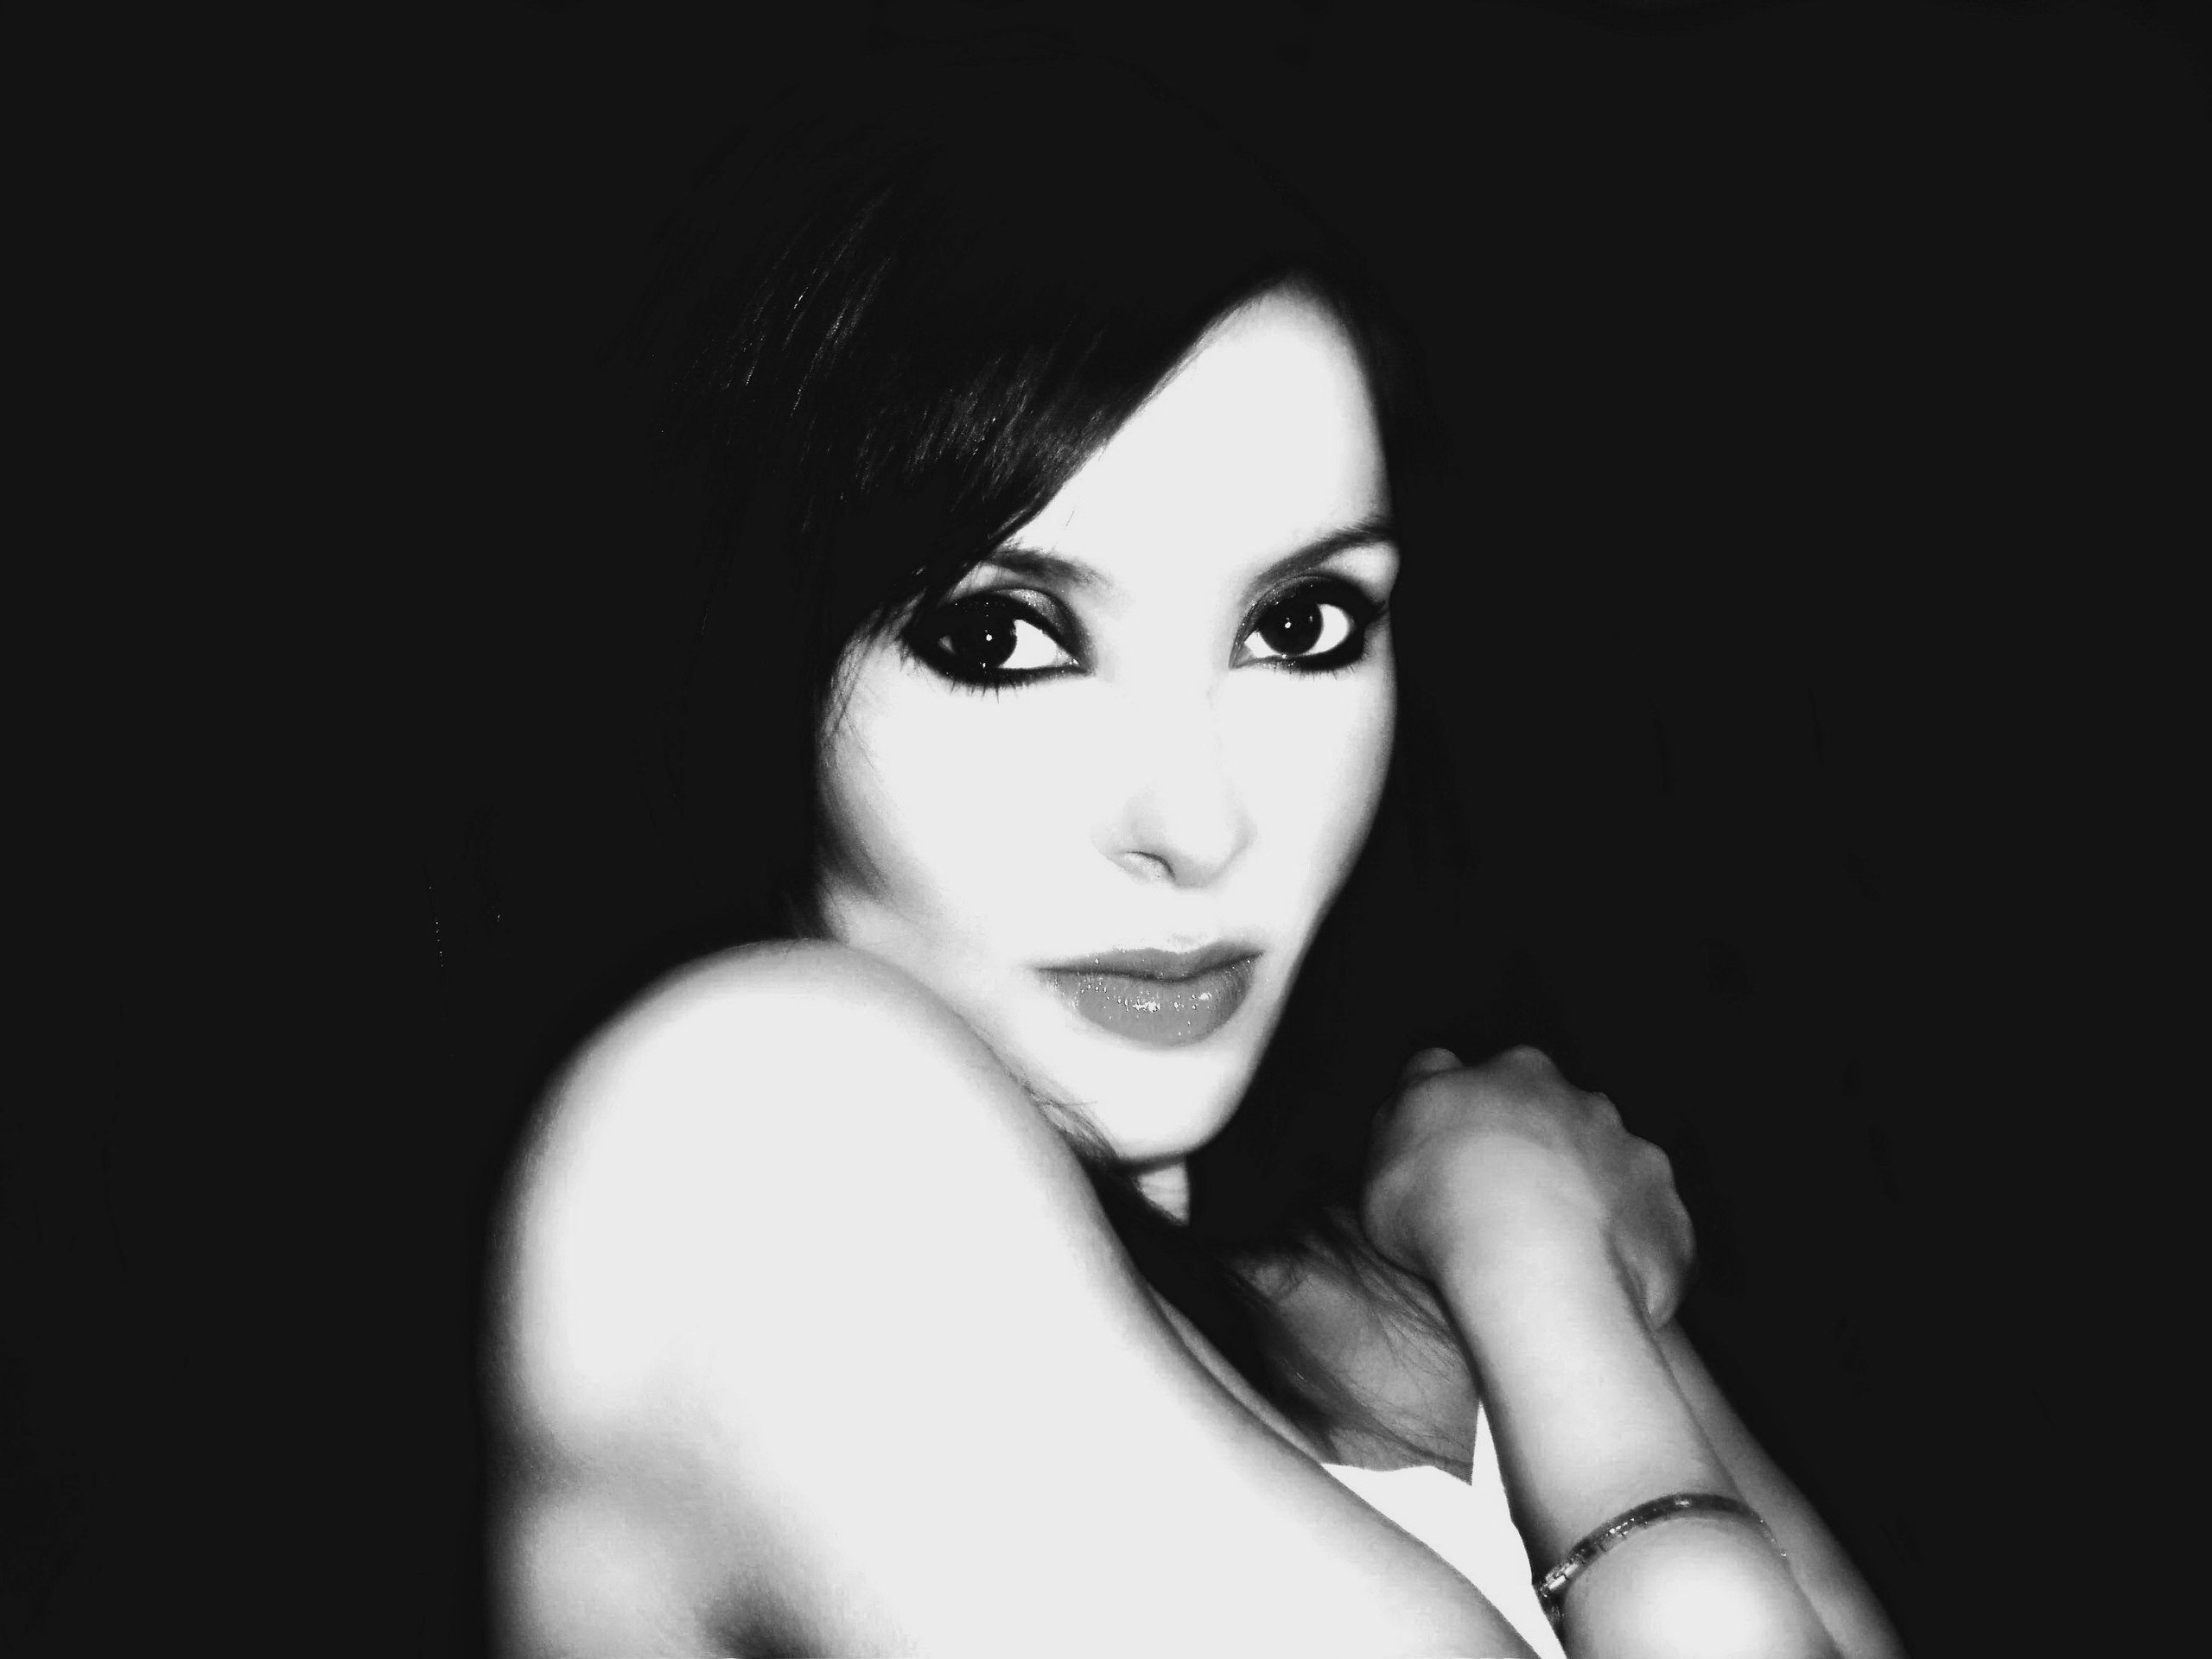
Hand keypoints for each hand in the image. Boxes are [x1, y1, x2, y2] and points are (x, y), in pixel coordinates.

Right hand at [1362, 1046, 1695, 1328]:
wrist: (1536, 1267)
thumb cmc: (1443, 1214)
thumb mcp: (1382, 1164)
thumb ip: (1405, 1126)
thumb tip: (1418, 1108)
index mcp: (1506, 1074)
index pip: (1475, 1078)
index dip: (1461, 1120)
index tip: (1449, 1161)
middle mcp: (1576, 1099)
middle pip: (1552, 1116)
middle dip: (1533, 1151)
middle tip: (1501, 1209)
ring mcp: (1630, 1152)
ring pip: (1606, 1166)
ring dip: (1584, 1197)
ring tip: (1551, 1256)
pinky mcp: (1665, 1209)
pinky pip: (1645, 1227)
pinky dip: (1623, 1249)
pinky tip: (1591, 1284)